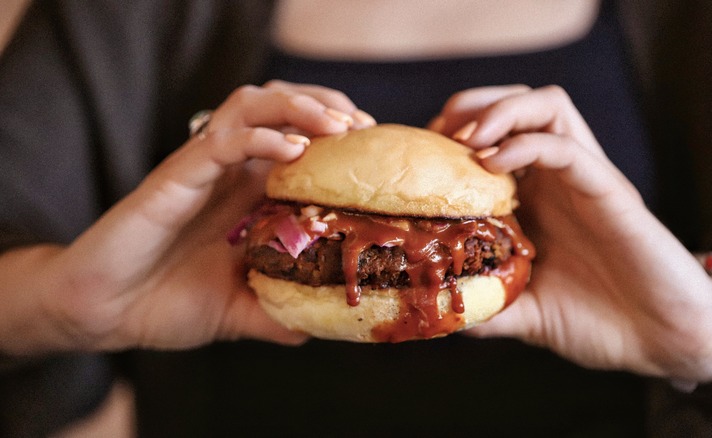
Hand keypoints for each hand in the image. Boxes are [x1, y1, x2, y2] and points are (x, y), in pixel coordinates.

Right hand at [1, 81, 375, 352]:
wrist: (106, 314)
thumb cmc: (168, 304)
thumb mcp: (240, 311)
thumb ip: (279, 313)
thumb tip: (322, 326)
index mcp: (248, 194)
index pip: (300, 139)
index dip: (339, 136)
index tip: (375, 150)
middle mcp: (230, 173)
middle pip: (281, 106)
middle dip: (326, 106)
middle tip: (363, 128)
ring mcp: (202, 169)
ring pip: (251, 106)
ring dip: (298, 106)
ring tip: (336, 125)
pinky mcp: (175, 177)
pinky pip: (219, 142)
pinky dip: (259, 137)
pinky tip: (291, 149)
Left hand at [430, 85, 711, 381]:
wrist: (663, 340)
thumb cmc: (598, 320)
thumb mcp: (524, 313)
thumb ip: (485, 305)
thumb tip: (437, 312)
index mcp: (535, 198)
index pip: (491, 136)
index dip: (449, 135)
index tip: (418, 157)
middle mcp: (556, 179)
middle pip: (516, 104)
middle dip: (470, 107)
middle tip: (438, 136)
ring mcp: (584, 179)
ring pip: (547, 106)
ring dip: (500, 110)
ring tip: (464, 137)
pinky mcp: (609, 190)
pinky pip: (566, 147)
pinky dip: (525, 143)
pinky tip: (492, 162)